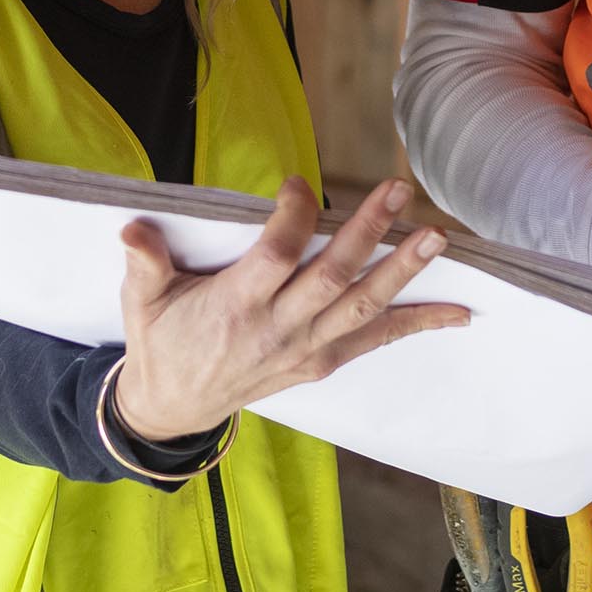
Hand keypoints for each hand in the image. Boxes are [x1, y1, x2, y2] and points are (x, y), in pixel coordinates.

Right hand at [111, 180, 472, 442]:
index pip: (275, 256)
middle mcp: (278, 328)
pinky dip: (417, 323)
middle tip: (399, 192)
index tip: (300, 183)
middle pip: (332, 277)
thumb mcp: (141, 302)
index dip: (292, 218)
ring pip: (363, 306)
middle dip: (369, 232)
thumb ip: (144, 263)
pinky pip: (375, 339)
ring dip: (403, 271)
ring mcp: (306, 348)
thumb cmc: (161, 342)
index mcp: (234, 305)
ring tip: (436, 236)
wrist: (173, 408)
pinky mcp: (321, 361)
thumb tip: (131, 230)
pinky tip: (459, 311)